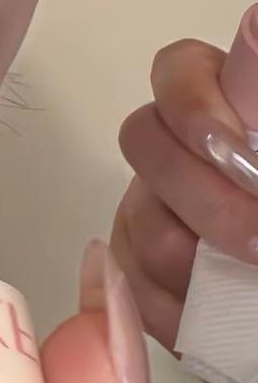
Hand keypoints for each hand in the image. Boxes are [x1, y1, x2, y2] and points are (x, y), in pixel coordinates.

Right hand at [113, 36, 257, 382]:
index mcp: (226, 106)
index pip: (180, 70)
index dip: (195, 105)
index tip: (239, 152)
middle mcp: (178, 148)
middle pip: (144, 142)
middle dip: (207, 198)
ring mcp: (151, 206)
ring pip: (142, 222)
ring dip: (200, 260)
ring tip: (248, 282)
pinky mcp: (137, 267)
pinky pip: (135, 284)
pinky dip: (182, 307)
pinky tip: (219, 312)